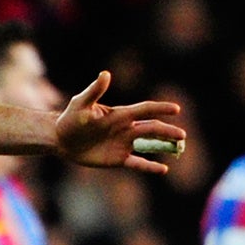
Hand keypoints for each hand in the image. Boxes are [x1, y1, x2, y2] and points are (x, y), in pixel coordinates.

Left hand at [55, 71, 185, 173]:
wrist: (62, 140)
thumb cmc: (70, 118)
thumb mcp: (81, 103)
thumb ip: (95, 91)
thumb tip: (105, 74)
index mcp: (120, 114)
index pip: (145, 110)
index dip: (160, 109)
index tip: (176, 109)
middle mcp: (126, 128)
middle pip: (152, 128)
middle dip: (167, 131)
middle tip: (182, 135)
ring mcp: (124, 144)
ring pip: (149, 144)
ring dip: (164, 146)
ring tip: (179, 148)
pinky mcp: (119, 159)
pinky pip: (138, 163)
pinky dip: (150, 166)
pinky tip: (163, 169)